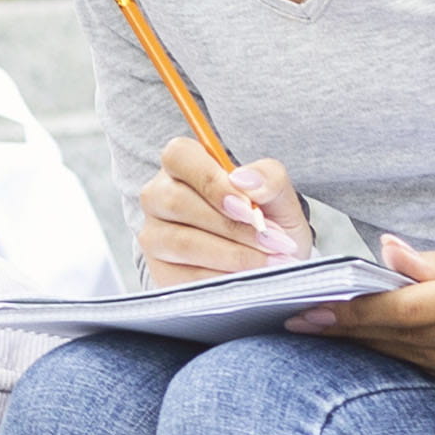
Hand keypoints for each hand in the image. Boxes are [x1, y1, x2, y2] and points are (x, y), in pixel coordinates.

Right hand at [137, 140, 304, 280]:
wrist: (268, 262)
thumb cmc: (267, 221)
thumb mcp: (279, 195)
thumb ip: (269, 177)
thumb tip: (246, 180)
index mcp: (184, 165)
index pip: (179, 156)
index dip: (212, 181)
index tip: (248, 206)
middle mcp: (158, 197)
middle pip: (177, 202)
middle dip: (231, 226)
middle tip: (273, 240)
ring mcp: (155, 235)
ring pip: (182, 242)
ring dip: (233, 254)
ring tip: (270, 260)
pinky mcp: (161, 271)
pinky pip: (186, 277)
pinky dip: (224, 277)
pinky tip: (250, 276)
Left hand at [302, 234, 434, 400]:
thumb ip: (432, 263)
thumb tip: (382, 253)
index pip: (405, 310)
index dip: (355, 313)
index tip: (311, 310)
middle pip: (406, 339)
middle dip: (354, 330)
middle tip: (306, 321)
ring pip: (419, 361)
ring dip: (377, 346)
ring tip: (337, 330)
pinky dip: (414, 360)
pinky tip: (386, 346)